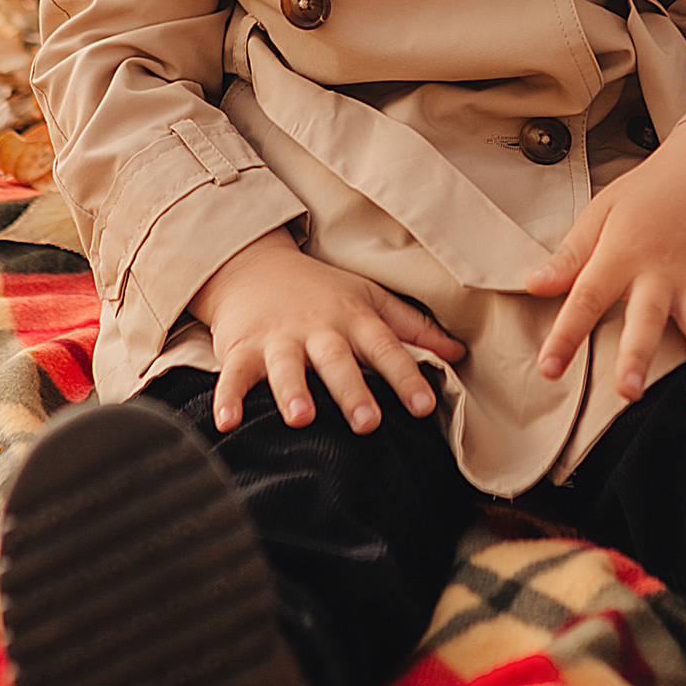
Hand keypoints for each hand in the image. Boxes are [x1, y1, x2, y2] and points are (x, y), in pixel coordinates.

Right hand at [194, 237, 467, 434]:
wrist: (252, 264)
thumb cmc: (319, 289)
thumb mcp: (368, 298)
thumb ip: (412, 327)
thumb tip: (459, 352)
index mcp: (353, 318)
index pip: (384, 347)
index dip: (404, 375)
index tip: (423, 405)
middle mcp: (317, 329)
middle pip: (336, 360)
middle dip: (351, 390)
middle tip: (367, 422)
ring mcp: (277, 338)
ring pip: (285, 367)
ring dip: (292, 391)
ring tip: (300, 418)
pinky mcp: (241, 348)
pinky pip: (233, 375)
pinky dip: (228, 397)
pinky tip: (227, 422)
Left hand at [524, 121, 685, 405]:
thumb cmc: (649, 193)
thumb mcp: (601, 212)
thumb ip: (571, 255)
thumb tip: (534, 286)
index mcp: (623, 253)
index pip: (587, 297)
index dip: (567, 334)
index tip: (549, 369)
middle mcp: (663, 271)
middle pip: (648, 318)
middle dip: (638, 356)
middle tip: (628, 392)